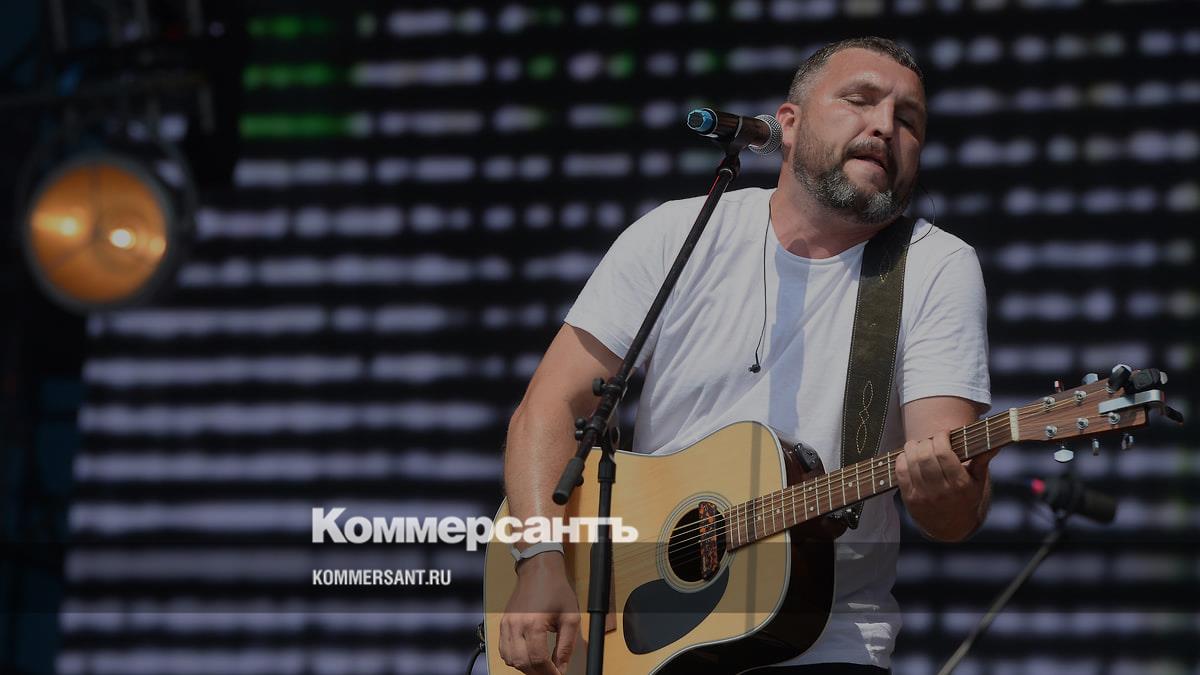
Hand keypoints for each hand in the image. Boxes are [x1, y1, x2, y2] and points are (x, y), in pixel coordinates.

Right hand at [499, 552, 579, 673]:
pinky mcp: (503, 624)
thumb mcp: (570, 618)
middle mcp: (516, 625)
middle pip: (522, 663)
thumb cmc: (555, 589)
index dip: (550, 673)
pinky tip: (527, 657)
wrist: (539, 570)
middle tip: (551, 672)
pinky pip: (503, 650)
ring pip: (510, 659)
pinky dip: (514, 659)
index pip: (539, 660)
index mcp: (534, 623)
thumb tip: (561, 667)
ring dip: (525, 668)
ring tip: (540, 666)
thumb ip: (566, 646)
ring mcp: (507, 625)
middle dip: (538, 673)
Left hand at [895, 431, 995, 540]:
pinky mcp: (910, 499)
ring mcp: (923, 496)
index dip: (941, 437)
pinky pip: (901, 472)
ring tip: (918, 444)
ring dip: (912, 447)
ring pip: (911, 462)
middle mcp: (941, 492)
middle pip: (926, 456)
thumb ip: (983, 460)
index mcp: (960, 485)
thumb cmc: (966, 498)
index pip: (944, 454)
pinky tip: (908, 455)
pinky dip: (902, 458)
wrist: (951, 527)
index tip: (944, 433)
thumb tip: (996, 443)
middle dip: (926, 441)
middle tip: (930, 439)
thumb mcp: (978, 482)